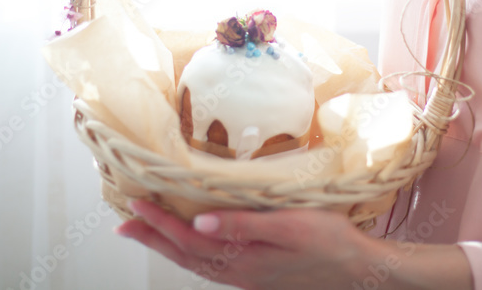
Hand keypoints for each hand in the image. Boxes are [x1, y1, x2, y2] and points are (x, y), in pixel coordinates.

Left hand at [114, 199, 473, 289]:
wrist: (358, 270)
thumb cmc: (329, 242)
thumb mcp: (288, 226)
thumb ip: (242, 225)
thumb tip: (198, 223)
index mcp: (240, 259)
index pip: (187, 240)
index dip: (157, 222)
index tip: (134, 204)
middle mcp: (237, 272)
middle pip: (183, 255)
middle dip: (152, 237)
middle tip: (123, 221)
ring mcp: (246, 276)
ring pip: (195, 262)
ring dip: (167, 245)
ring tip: (146, 230)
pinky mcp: (256, 274)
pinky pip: (212, 264)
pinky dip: (191, 252)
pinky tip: (192, 243)